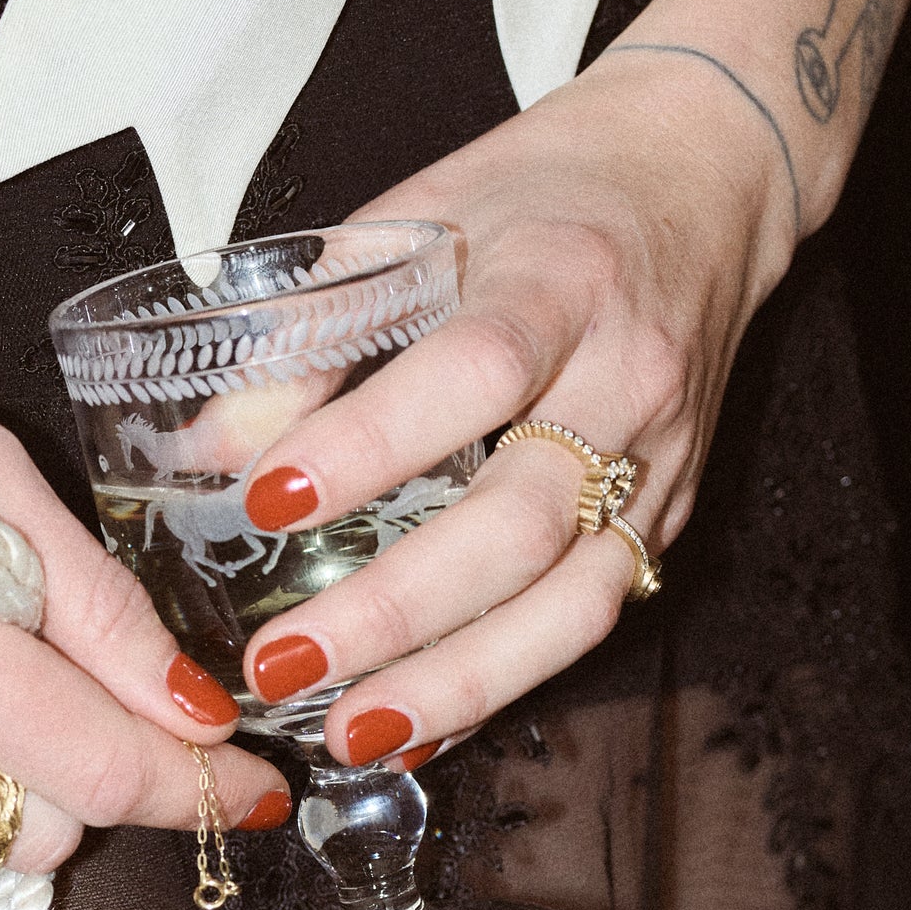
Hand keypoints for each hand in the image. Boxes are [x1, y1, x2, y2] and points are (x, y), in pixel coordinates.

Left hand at [233, 46, 798, 767]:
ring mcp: (659, 460)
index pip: (471, 374)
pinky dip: (500, 686)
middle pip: (520, 522)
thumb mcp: (418, 220)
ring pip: (572, 601)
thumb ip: (314, 331)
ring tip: (348, 734)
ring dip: (455, 682)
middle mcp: (625, 379)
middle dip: (394, 609)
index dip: (368, 446)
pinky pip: (590, 621)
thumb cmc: (541, 195)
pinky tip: (419, 730)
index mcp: (558, 281)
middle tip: (280, 664)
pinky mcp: (668, 517)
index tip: (265, 501)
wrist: (706, 175)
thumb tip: (204, 453)